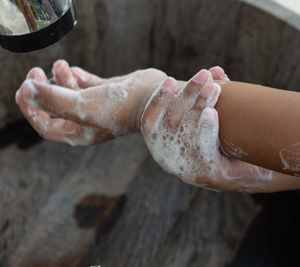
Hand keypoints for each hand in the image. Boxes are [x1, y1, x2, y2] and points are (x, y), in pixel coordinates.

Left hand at [16, 60, 166, 145]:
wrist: (154, 99)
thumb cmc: (120, 108)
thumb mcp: (81, 106)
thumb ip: (52, 99)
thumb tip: (27, 90)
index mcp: (80, 133)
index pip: (46, 126)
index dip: (31, 109)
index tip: (25, 88)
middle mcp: (89, 122)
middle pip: (57, 109)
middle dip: (44, 91)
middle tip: (36, 73)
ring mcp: (100, 108)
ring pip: (73, 96)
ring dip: (62, 80)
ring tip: (60, 65)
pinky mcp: (110, 94)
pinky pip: (89, 87)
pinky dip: (78, 78)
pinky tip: (72, 69)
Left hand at [142, 67, 294, 192]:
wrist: (195, 157)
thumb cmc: (230, 159)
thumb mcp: (247, 165)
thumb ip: (259, 160)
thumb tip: (288, 152)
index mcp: (203, 172)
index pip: (201, 154)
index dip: (205, 134)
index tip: (212, 113)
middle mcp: (178, 163)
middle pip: (185, 131)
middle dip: (199, 105)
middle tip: (214, 84)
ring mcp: (162, 148)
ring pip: (170, 119)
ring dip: (186, 95)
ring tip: (205, 75)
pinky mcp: (152, 134)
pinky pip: (152, 114)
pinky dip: (161, 98)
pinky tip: (171, 81)